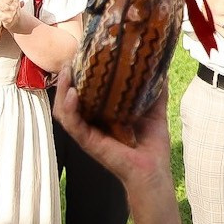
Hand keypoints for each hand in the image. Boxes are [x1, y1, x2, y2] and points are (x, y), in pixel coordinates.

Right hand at [52, 66, 172, 183]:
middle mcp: (90, 121)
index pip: (84, 90)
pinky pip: (72, 124)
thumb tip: (161, 68)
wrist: (153, 169)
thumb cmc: (152, 144)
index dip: (79, 73)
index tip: (81, 55)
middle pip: (68, 97)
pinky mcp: (87, 141)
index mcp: (102, 113)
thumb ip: (155, 91)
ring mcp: (86, 132)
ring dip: (61, 90)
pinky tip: (72, 93)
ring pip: (63, 109)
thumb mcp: (154, 110)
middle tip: (70, 60)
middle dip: (66, 78)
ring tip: (66, 72)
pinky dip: (69, 108)